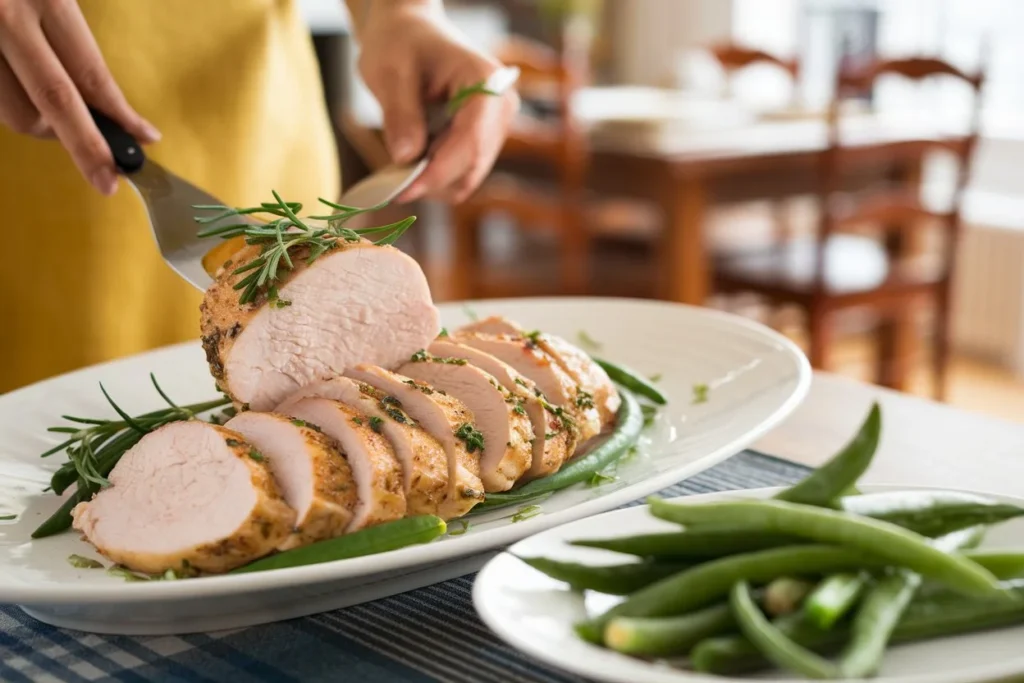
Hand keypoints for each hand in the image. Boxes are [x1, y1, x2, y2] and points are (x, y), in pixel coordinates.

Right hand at [0, 0, 159, 194]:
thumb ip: (61, 28)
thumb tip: (99, 99)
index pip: (89, 73)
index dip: (118, 115)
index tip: (144, 140)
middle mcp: (4, 18)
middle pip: (53, 101)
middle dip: (86, 147)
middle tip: (107, 178)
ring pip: (10, 109)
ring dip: (36, 123)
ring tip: (52, 118)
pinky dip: (6, 104)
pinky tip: (17, 92)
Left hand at [353, 0, 517, 203]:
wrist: (411, 34)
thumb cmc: (401, 43)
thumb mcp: (390, 73)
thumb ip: (400, 114)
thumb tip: (406, 158)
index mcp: (486, 81)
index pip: (471, 141)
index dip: (438, 172)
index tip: (403, 191)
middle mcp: (501, 105)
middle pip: (473, 165)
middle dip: (433, 180)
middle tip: (391, 182)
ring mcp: (497, 125)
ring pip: (469, 175)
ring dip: (433, 180)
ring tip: (400, 162)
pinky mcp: (485, 139)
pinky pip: (463, 171)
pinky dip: (436, 175)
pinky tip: (413, 158)